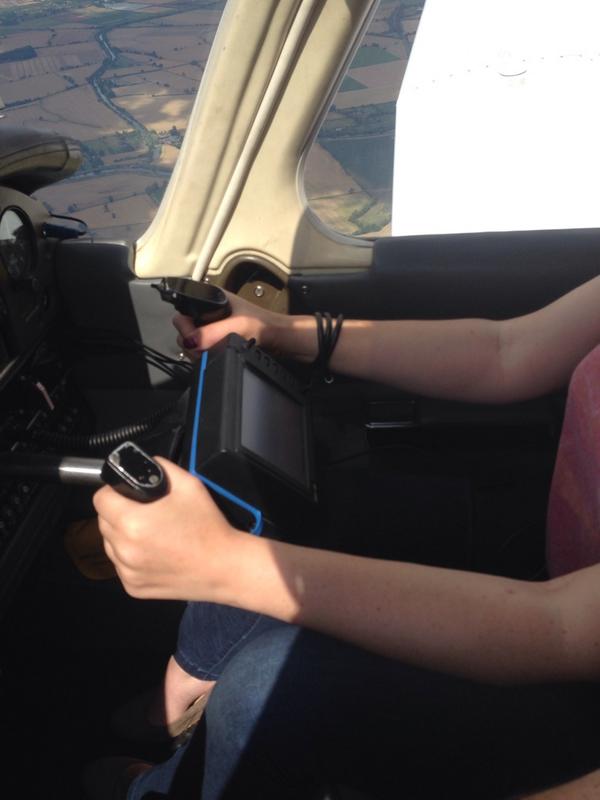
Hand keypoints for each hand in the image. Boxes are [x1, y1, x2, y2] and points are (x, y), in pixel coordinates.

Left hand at [93, 458, 239, 600]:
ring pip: (111, 545)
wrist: (224, 566)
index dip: (113, 491)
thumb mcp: (188, 484)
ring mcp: (127, 572)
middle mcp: (124, 549)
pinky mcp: (133, 587)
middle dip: (119, 513)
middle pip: (103, 522)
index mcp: (132, 522)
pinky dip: (133, 558)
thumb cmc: (208, 526)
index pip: (100, 499)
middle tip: (145, 513)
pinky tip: (156, 553)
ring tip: (152, 534)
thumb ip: (159, 467)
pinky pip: (122, 565)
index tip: (127, 494)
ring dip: (124, 536)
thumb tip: (140, 466)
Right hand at [173, 289, 284, 356]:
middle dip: (191, 342)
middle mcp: (211, 313)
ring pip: (193, 342)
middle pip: (186, 329)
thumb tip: (191, 341)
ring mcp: (214, 328)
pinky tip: (215, 357)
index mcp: (213, 299)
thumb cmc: (267, 325)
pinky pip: (203, 350)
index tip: (192, 338)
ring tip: (211, 353)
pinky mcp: (219, 342)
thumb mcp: (238, 326)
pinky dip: (205, 356)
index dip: (184, 326)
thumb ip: (213, 333)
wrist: (283, 341)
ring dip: (198, 351)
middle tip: (203, 348)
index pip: (184, 311)